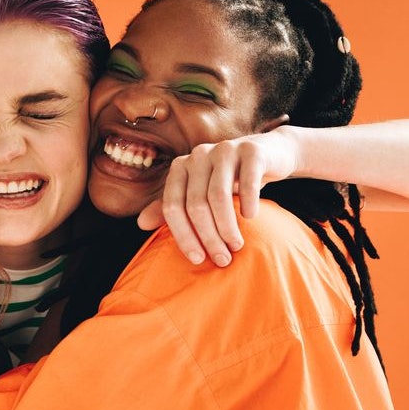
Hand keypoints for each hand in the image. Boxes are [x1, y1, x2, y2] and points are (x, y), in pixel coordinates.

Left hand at [136, 130, 298, 265]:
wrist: (268, 155)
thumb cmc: (229, 180)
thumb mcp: (198, 192)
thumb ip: (171, 208)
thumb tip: (140, 224)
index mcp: (181, 167)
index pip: (172, 206)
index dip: (183, 235)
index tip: (197, 260)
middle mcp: (198, 155)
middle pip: (195, 204)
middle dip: (208, 237)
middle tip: (222, 259)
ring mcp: (225, 149)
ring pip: (218, 196)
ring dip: (227, 227)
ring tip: (236, 246)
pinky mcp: (252, 151)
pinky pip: (247, 182)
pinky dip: (248, 204)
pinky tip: (251, 217)